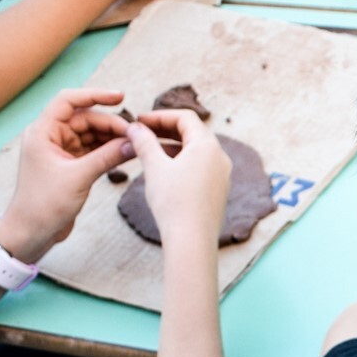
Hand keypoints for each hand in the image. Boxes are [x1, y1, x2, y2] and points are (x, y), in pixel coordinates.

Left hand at [0, 88, 137, 261]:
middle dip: (111, 124)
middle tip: (135, 135)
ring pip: (92, 135)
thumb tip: (133, 142)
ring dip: (112, 138)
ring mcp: (60, 151)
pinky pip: (93, 151)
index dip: (95, 95)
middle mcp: (50, 137)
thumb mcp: (79, 177)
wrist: (31, 232)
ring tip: (135, 144)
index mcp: (43, 132)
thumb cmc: (44, 204)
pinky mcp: (70, 166)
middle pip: (86, 119)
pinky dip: (109, 151)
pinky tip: (126, 154)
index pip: (69, 101)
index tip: (120, 97)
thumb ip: (107, 157)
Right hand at [125, 107, 231, 249]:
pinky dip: (181, 162)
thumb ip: (144, 142)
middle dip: (165, 129)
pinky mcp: (218, 190)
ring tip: (148, 150)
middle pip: (192, 132)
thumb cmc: (174, 202)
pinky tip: (163, 170)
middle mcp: (220, 157)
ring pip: (196, 150)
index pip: (185, 118)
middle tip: (141, 132)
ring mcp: (222, 175)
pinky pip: (200, 167)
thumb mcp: (154, 167)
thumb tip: (134, 127)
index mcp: (208, 145)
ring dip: (172, 146)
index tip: (139, 121)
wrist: (192, 240)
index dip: (159, 116)